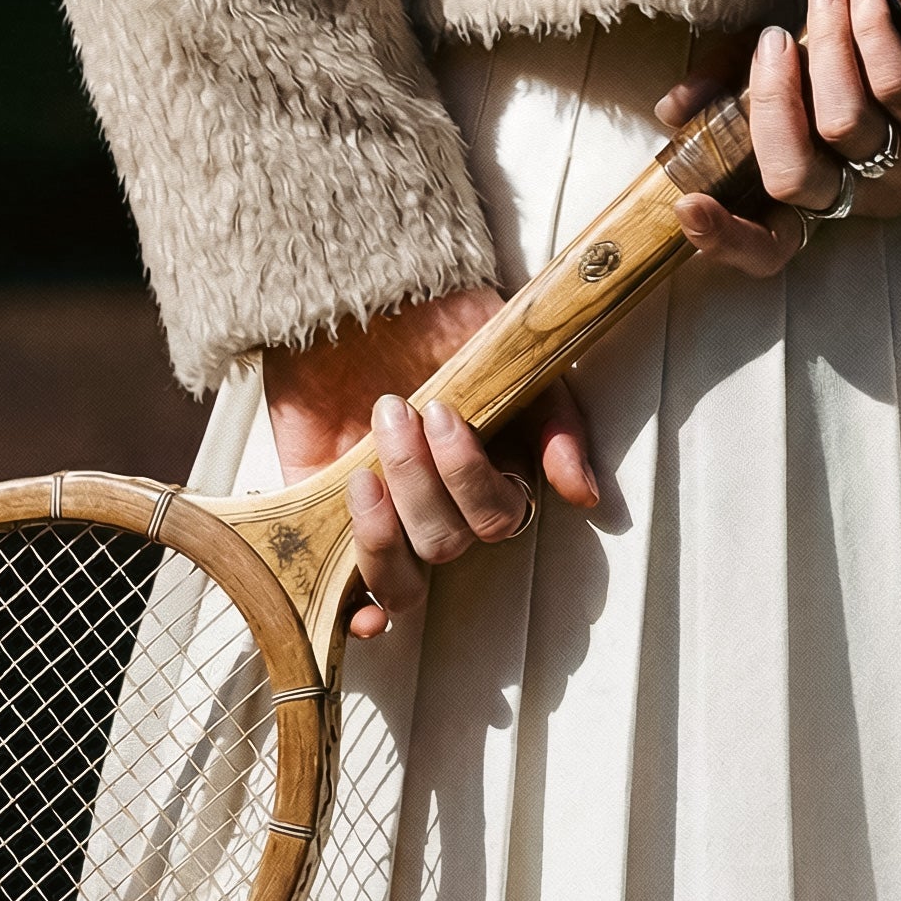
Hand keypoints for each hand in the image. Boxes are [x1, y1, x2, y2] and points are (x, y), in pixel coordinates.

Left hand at [264, 289, 597, 636]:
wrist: (362, 287)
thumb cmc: (443, 322)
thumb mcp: (512, 360)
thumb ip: (553, 422)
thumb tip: (579, 492)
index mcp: (485, 477)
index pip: (496, 519)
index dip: (467, 477)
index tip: (441, 410)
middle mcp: (437, 507)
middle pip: (443, 544)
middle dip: (418, 482)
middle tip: (397, 412)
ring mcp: (382, 517)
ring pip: (400, 579)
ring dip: (385, 533)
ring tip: (364, 473)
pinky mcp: (320, 514)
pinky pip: (343, 588)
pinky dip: (358, 613)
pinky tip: (360, 612)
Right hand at [657, 0, 900, 275]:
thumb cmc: (886, 33)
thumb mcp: (795, 55)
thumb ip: (735, 85)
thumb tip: (674, 112)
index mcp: (831, 190)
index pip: (775, 246)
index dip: (730, 239)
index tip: (689, 204)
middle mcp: (875, 195)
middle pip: (798, 180)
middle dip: (772, 99)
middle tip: (775, 36)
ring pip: (846, 126)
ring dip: (825, 46)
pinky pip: (898, 89)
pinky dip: (871, 32)